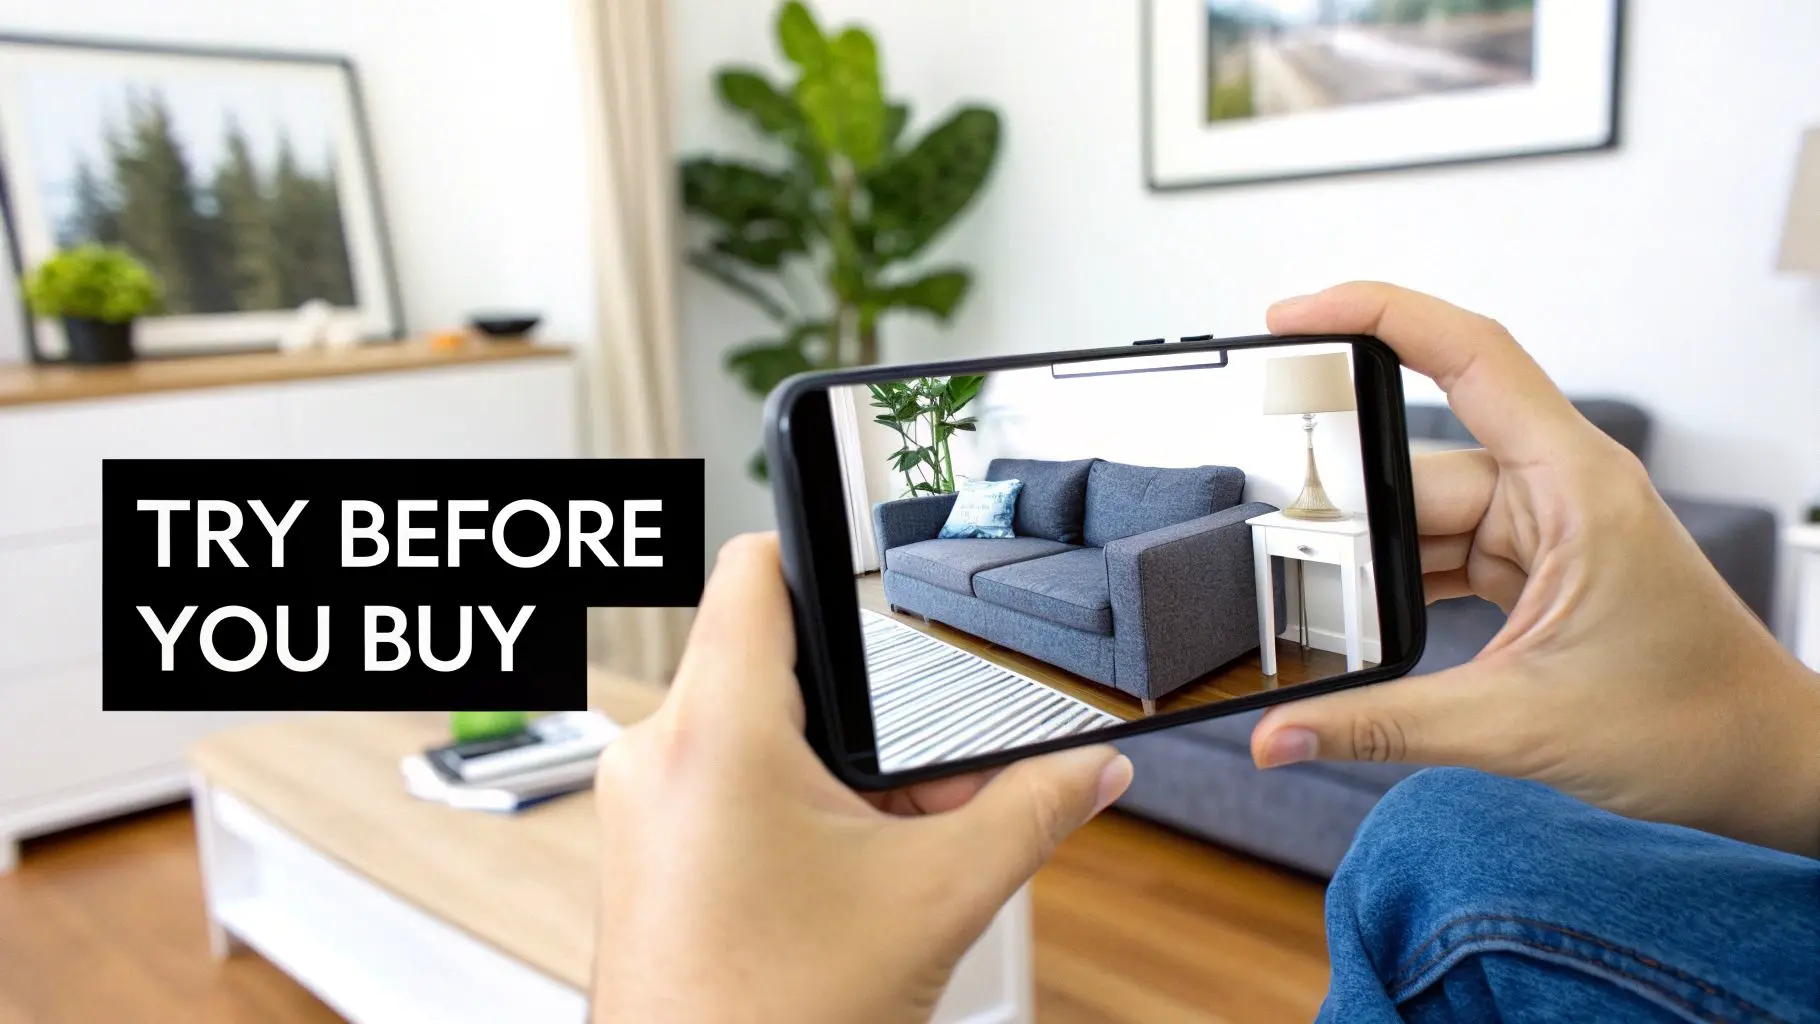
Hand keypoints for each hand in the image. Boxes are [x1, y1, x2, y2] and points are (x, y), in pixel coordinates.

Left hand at [590, 534, 1132, 1021]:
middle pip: (770, 659)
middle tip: (916, 770)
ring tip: (884, 840)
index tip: (865, 543)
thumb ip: (1031, 812)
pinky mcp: (640, 848)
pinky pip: (718, 781)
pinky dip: (787, 802)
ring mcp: (639, 804)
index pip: (755, 569)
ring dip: (829, 764)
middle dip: (861, 705)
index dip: (817, 540)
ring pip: (748, 728)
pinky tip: (841, 870)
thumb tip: (1095, 768)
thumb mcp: (937, 901)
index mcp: (717, 734)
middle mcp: (658, 755)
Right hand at [1251, 282, 1819, 857]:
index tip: (1296, 315)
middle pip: (1419, 465)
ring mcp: (1546, 526)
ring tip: (1328, 613)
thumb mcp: (1517, 725)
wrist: (1761, 761)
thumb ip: (1381, 725)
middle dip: (1351, 511)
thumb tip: (1281, 734)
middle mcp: (1559, 488)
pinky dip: (1401, 586)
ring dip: (1376, 563)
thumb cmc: (1691, 721)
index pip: (1469, 355)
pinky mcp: (1536, 564)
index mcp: (1575, 485)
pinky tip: (1367, 622)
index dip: (1377, 314)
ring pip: (1423, 516)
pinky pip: (1443, 551)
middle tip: (1291, 562)